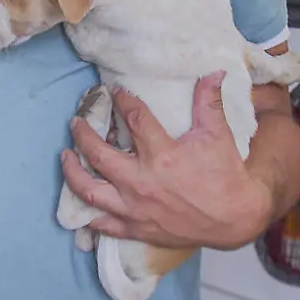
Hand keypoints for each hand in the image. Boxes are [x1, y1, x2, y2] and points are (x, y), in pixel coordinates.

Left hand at [62, 72, 272, 250]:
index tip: (116, 93)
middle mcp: (141, 182)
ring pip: (89, 190)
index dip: (123, 102)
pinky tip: (78, 205)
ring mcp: (135, 208)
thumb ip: (209, 102)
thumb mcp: (218, 135)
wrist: (234, 219)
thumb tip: (214, 72)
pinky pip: (102, 224)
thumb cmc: (225, 175)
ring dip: (72, 172)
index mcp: (161, 155)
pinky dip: (87, 215)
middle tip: (77, 122)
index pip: (133, 120)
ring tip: (65, 157)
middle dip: (83, 134)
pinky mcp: (136, 228)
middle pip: (98, 154)